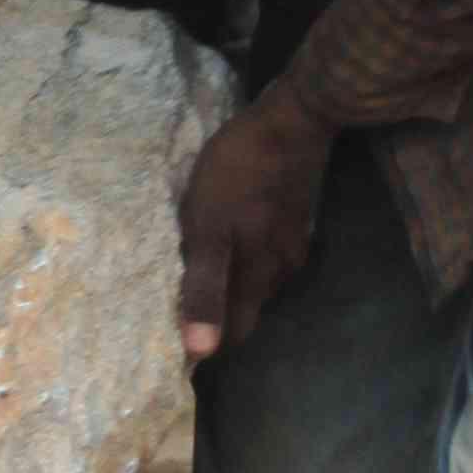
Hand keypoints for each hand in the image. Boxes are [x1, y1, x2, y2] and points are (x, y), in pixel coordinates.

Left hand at [176, 81, 335, 363]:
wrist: (292, 122)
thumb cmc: (238, 172)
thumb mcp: (208, 228)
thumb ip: (204, 288)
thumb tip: (199, 349)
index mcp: (256, 276)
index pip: (232, 334)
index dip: (206, 343)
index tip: (175, 344)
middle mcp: (279, 271)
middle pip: (247, 309)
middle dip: (219, 316)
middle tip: (180, 304)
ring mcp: (290, 245)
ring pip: (259, 282)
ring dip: (236, 282)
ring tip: (202, 267)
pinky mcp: (296, 222)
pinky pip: (269, 255)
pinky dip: (249, 256)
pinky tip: (233, 237)